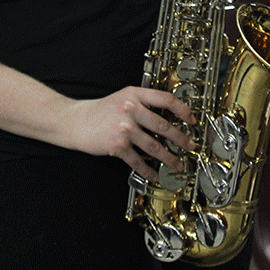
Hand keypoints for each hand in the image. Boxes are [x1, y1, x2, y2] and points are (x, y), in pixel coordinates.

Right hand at [65, 87, 195, 182]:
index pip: (166, 99)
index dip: (183, 110)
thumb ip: (143, 103)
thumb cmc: (100, 110)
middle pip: (164, 126)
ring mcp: (124, 128)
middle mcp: (130, 109)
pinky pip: (138, 161)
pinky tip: (154, 175)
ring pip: (154, 147)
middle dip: (180, 138)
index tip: (192, 119)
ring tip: (177, 164)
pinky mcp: (118, 146)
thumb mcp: (123, 98)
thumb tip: (168, 116)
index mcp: (134, 95)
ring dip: (169, 158)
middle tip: (189, 145)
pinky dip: (148, 171)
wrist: (76, 121)